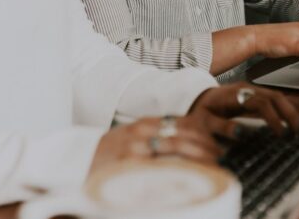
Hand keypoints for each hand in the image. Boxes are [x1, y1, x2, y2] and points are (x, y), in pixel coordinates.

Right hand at [89, 115, 220, 175]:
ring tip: (211, 165)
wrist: (79, 162)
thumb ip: (157, 136)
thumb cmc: (111, 153)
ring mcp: (134, 148)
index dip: (202, 131)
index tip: (216, 141)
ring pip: (174, 148)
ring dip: (197, 157)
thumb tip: (187, 143)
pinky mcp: (128, 165)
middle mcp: (141, 132)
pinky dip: (175, 171)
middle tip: (219, 154)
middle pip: (181, 135)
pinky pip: (157, 168)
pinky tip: (188, 177)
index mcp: (144, 123)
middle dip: (204, 145)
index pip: (181, 122)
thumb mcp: (133, 137)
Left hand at [189, 82, 298, 136]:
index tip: (281, 135)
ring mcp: (250, 90)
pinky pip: (273, 100)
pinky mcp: (253, 96)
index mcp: (234, 94)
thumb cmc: (198, 112)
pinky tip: (290, 124)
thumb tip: (241, 133)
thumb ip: (220, 127)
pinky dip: (284, 111)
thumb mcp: (204, 122)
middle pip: (274, 95)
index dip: (273, 117)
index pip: (260, 101)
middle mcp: (245, 89)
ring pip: (276, 96)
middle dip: (289, 113)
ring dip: (289, 112)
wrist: (193, 100)